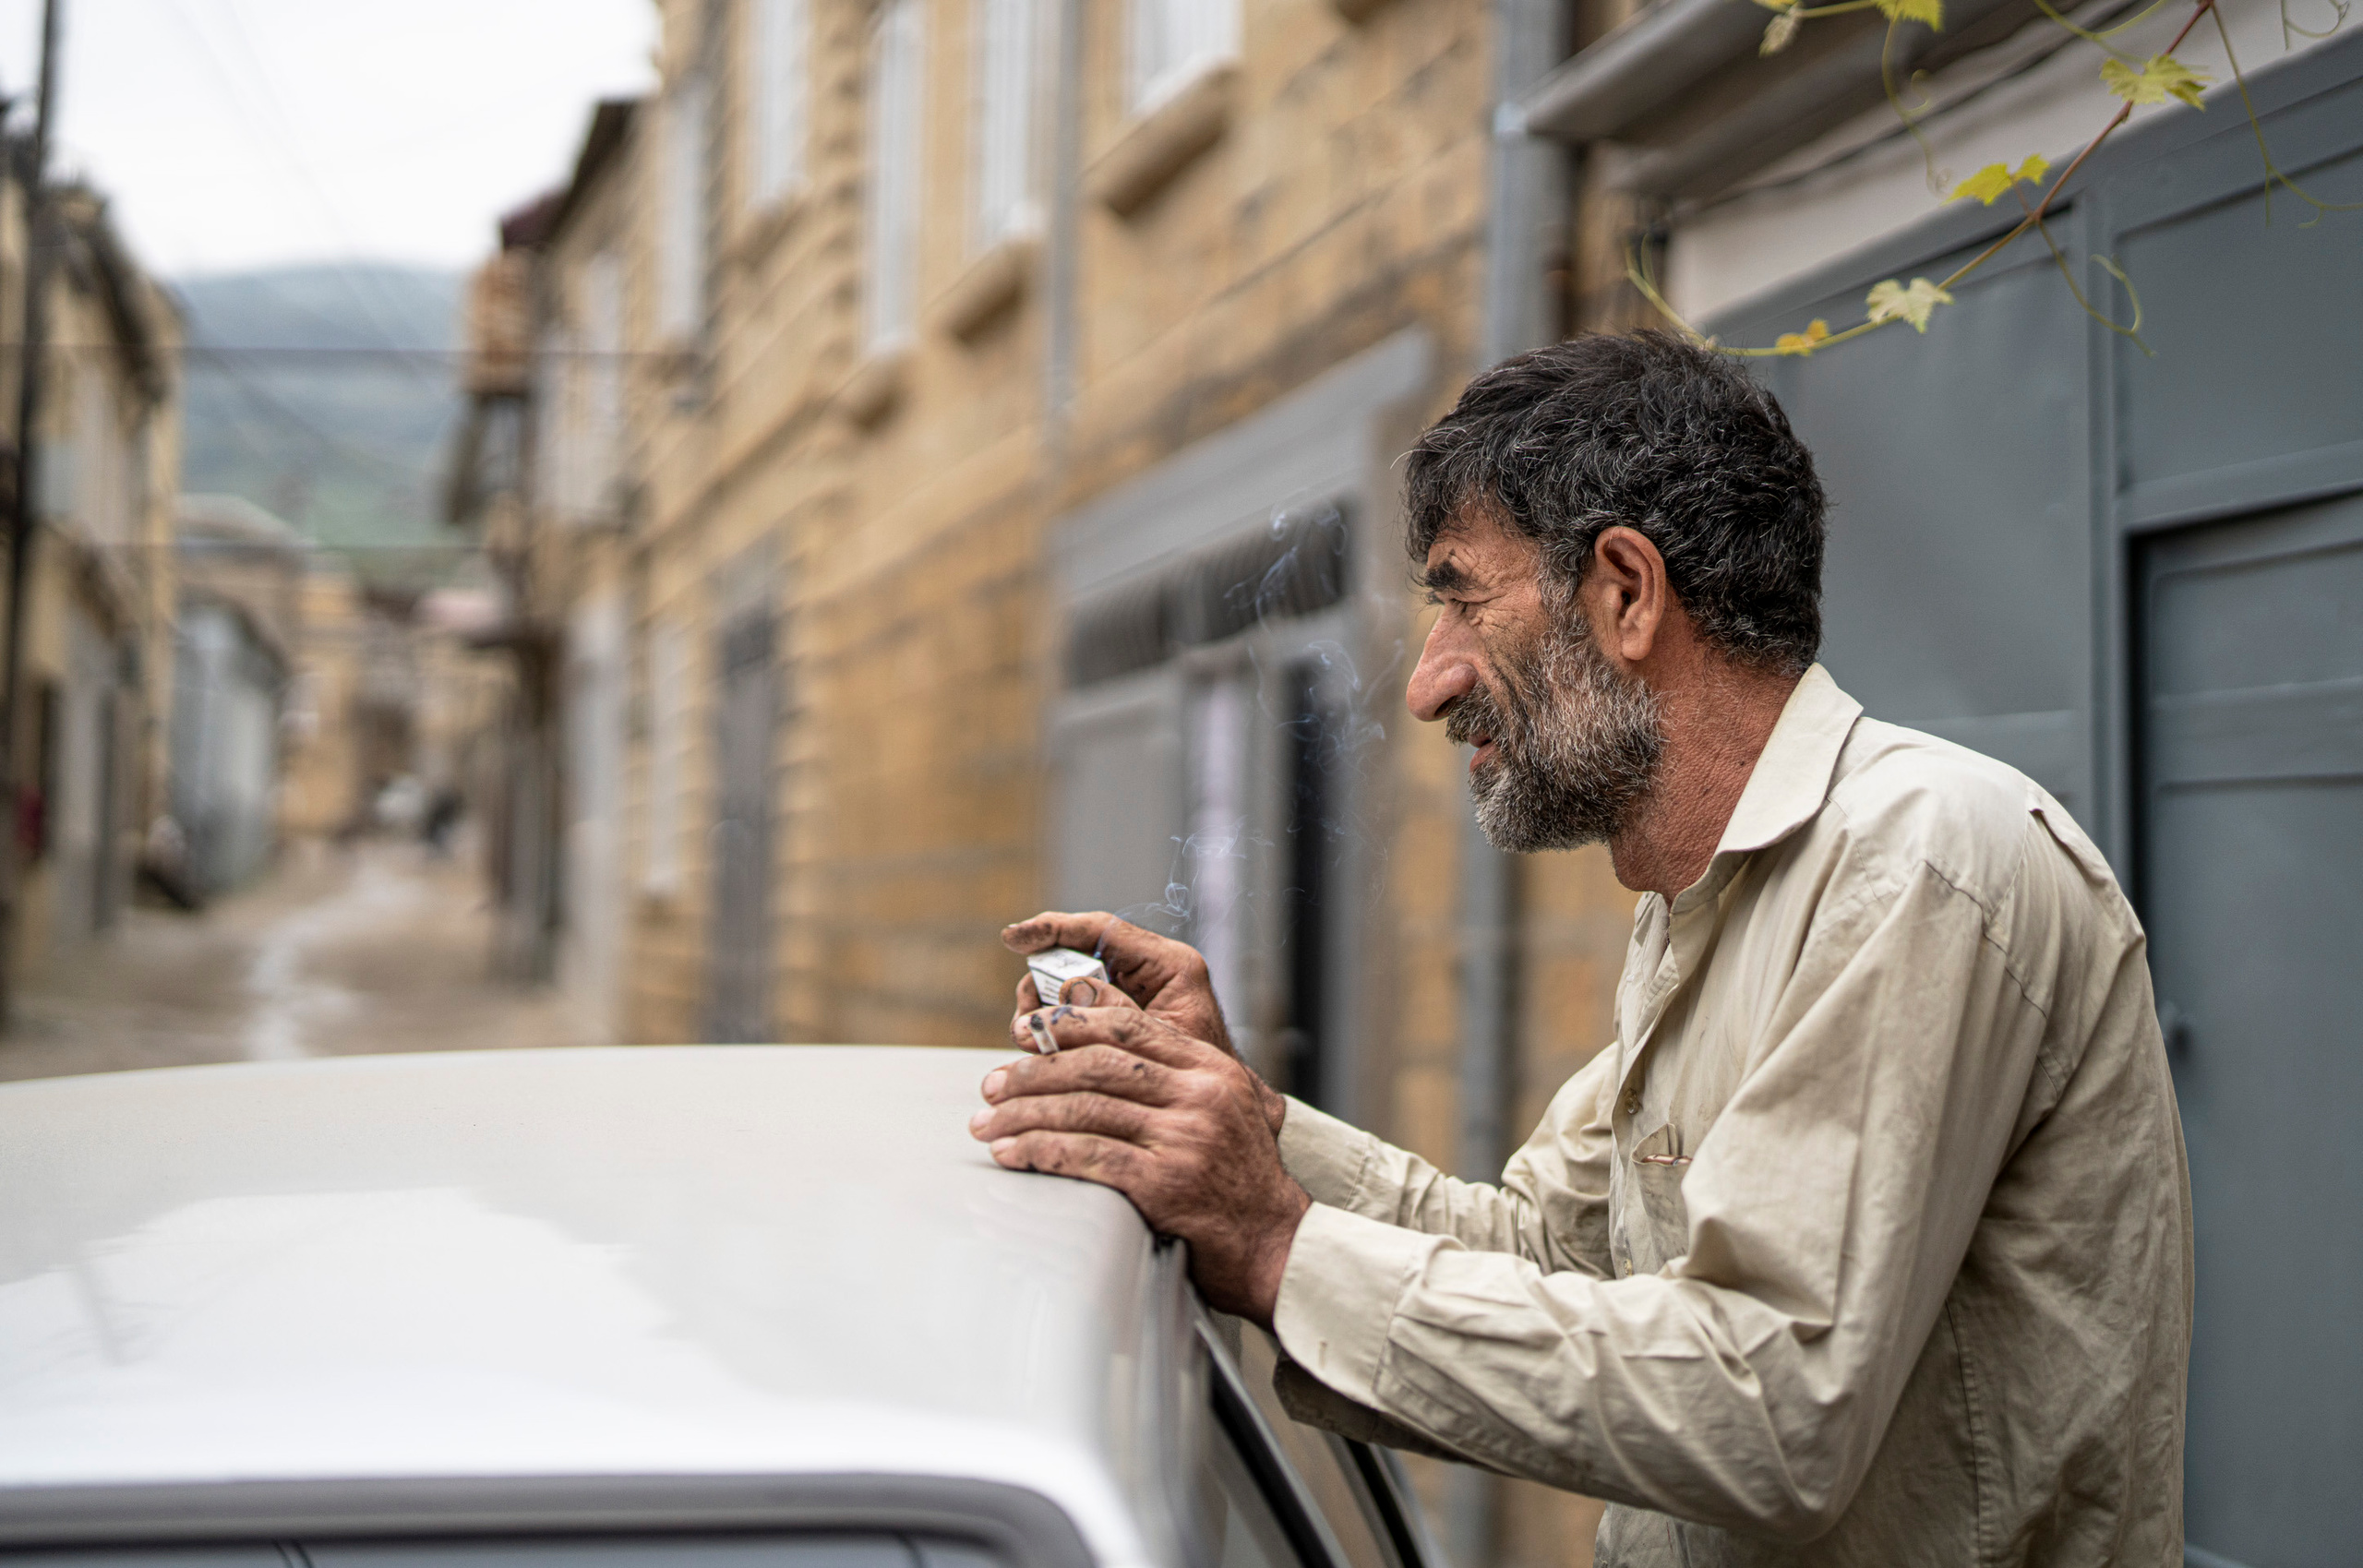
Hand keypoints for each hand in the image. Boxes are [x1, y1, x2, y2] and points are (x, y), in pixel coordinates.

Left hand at [971, 1004, 1311, 1324]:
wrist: (1276, 1248)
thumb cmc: (1238, 1183)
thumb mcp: (1223, 1112)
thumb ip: (1173, 1080)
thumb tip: (1093, 1056)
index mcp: (1211, 1069)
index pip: (1129, 1029)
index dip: (1068, 1024)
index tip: (1025, 1030)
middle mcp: (1201, 1095)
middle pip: (1097, 1064)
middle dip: (1033, 1072)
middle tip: (993, 1084)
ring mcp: (1185, 1138)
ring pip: (1084, 1108)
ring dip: (1024, 1114)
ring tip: (988, 1123)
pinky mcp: (1165, 1184)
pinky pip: (1087, 1156)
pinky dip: (1040, 1152)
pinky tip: (1013, 1154)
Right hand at [1002, 911, 1284, 1135]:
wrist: (1220, 1123)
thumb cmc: (1203, 1083)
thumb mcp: (1157, 1044)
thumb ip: (1116, 1016)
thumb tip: (1066, 994)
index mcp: (1171, 968)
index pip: (1103, 932)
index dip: (1053, 930)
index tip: (1015, 938)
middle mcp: (1148, 977)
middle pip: (1076, 961)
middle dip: (1042, 988)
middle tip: (1026, 1021)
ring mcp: (1129, 1001)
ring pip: (1067, 992)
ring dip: (1043, 1017)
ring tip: (1032, 1044)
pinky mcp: (1116, 1025)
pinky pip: (1072, 1019)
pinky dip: (1051, 1034)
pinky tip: (1042, 1054)